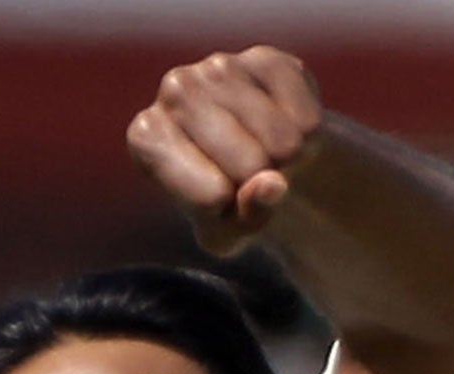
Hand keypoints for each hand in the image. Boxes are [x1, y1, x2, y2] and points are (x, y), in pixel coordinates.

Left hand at [127, 47, 323, 255]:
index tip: (215, 197)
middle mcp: (174, 90)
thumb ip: (244, 220)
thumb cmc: (226, 204)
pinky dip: (307, 137)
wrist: (253, 159)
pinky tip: (283, 128)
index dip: (225, 208)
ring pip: (282, 141)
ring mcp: (220, 67)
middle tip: (246, 175)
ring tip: (266, 154)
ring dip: (287, 161)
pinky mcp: (265, 59)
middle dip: (259, 184)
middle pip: (248, 165)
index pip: (208, 194)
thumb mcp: (228, 233)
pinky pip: (305, 119)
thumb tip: (274, 182)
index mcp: (146, 136)